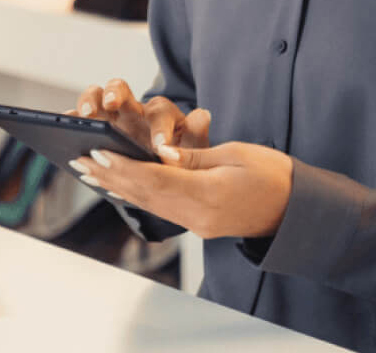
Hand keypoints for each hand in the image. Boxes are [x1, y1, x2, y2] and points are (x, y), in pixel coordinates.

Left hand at [67, 140, 294, 239]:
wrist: (296, 208)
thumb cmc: (272, 173)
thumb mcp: (235, 153)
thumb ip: (195, 156)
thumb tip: (162, 153)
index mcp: (209, 194)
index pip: (155, 178)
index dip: (123, 165)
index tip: (97, 150)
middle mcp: (199, 215)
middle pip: (145, 193)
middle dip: (109, 175)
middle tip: (79, 159)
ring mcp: (198, 224)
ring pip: (148, 203)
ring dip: (116, 186)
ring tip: (88, 171)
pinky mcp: (199, 225)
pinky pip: (160, 209)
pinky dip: (136, 195)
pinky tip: (117, 187)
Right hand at [71, 78, 210, 155]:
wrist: (160, 174)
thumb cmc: (177, 159)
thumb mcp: (193, 152)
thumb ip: (196, 136)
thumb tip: (202, 115)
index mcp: (160, 114)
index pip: (160, 112)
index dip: (160, 129)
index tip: (160, 147)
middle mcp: (132, 109)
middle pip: (121, 89)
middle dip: (115, 94)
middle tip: (111, 105)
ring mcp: (109, 118)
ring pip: (96, 98)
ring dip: (88, 102)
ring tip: (82, 116)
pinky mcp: (93, 128)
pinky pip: (77, 120)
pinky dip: (69, 122)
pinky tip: (62, 135)